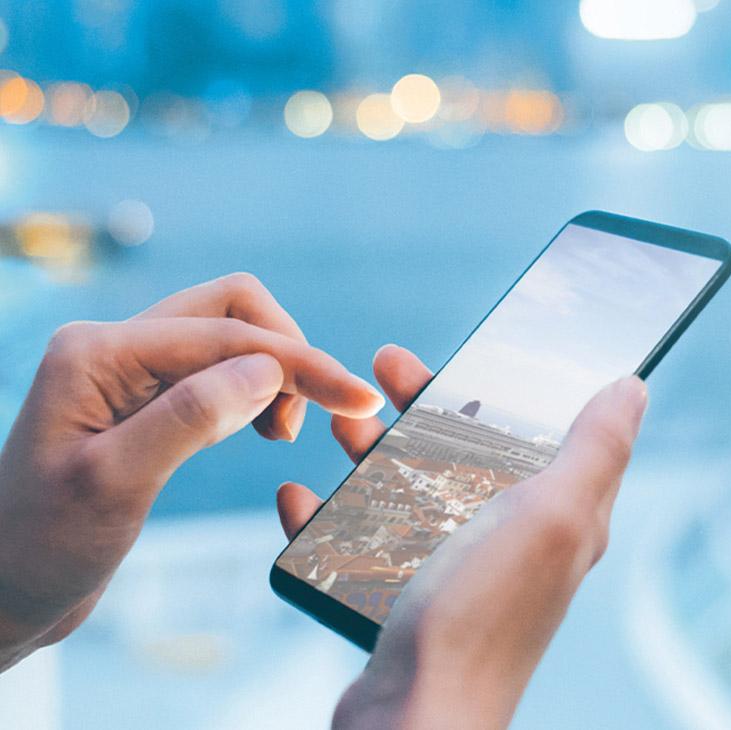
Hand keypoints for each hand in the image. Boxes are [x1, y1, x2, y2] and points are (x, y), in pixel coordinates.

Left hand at [0, 273, 382, 671]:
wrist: (2, 593)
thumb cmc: (43, 547)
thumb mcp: (116, 485)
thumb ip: (190, 418)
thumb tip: (269, 369)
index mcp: (97, 352)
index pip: (225, 334)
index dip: (301, 363)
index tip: (361, 399)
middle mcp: (111, 346)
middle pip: (231, 308)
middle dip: (289, 351)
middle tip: (324, 413)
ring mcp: (127, 372)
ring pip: (228, 335)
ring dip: (275, 370)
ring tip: (284, 433)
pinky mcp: (143, 402)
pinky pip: (216, 371)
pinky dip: (255, 390)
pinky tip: (263, 431)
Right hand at [275, 348, 646, 729]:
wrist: (413, 720)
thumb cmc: (483, 617)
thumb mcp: (554, 516)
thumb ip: (595, 450)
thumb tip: (633, 388)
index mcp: (560, 517)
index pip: (548, 432)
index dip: (513, 383)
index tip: (469, 347)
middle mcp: (515, 544)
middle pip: (473, 452)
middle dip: (427, 405)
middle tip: (382, 368)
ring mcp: (458, 575)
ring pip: (415, 492)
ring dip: (375, 451)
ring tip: (337, 425)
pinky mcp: (406, 606)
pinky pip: (365, 546)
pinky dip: (331, 519)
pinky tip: (300, 496)